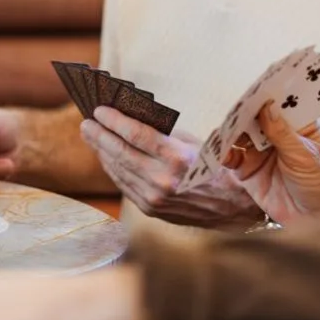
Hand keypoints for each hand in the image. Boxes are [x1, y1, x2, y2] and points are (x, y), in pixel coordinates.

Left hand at [81, 106, 258, 227]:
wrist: (233, 205)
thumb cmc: (214, 165)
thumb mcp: (192, 142)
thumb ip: (162, 134)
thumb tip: (129, 119)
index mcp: (177, 158)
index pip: (136, 135)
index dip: (114, 121)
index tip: (99, 110)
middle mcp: (164, 180)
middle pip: (121, 153)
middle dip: (100, 136)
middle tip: (86, 123)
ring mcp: (156, 198)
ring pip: (119, 170)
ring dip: (102, 152)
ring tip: (91, 136)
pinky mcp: (151, 209)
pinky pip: (124, 185)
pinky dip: (113, 169)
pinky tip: (106, 157)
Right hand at [223, 106, 319, 223]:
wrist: (318, 221)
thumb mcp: (305, 156)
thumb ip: (282, 133)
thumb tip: (266, 107)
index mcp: (298, 125)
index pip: (280, 104)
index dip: (268, 95)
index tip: (255, 89)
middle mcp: (277, 135)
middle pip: (255, 117)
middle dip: (244, 114)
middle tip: (235, 112)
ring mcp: (261, 152)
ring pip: (240, 135)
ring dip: (231, 132)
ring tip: (225, 132)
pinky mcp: (249, 171)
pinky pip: (232, 158)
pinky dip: (224, 153)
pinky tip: (222, 153)